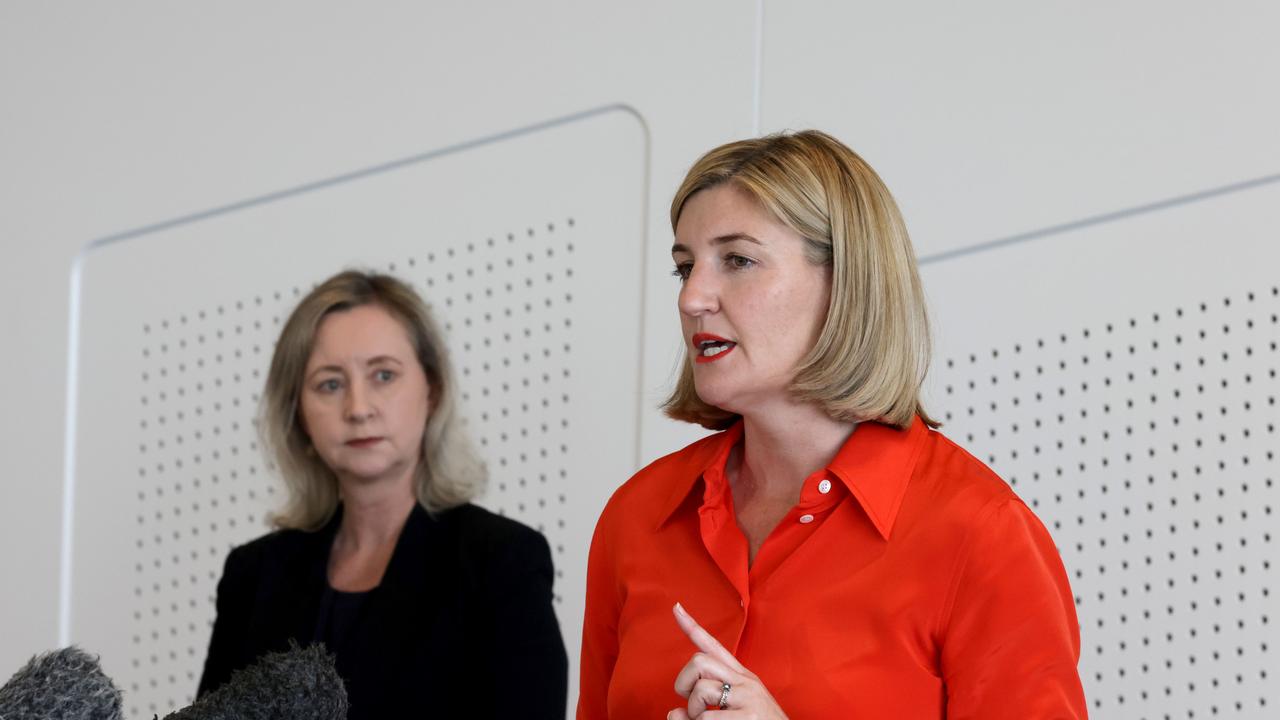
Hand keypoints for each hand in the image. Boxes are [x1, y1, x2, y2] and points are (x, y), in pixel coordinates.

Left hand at [667, 602, 787, 719]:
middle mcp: (746, 682)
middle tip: (692, 706)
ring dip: (695, 715)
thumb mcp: (733, 713)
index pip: (714, 646)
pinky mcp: (749, 717)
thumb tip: (673, 714)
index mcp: (742, 678)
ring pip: (700, 692)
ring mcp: (749, 698)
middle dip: (684, 683)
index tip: (675, 607)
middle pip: (699, 661)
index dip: (691, 627)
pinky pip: (708, 719)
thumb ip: (702, 710)